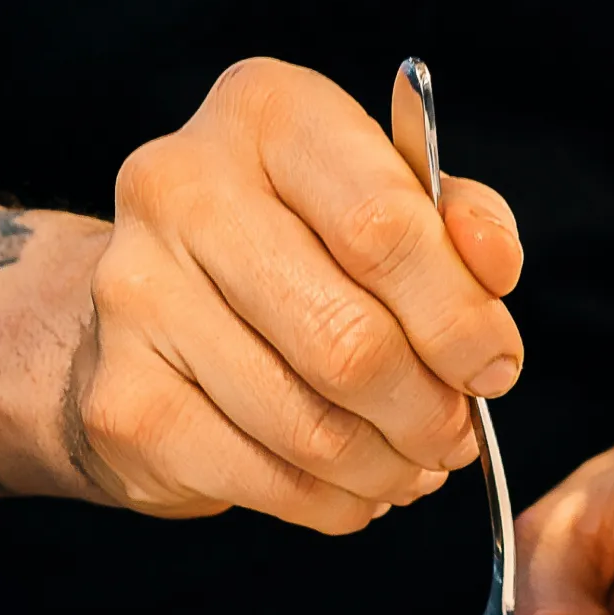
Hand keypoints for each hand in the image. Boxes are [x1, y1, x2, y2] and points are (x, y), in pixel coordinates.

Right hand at [68, 57, 524, 532]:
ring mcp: (135, 295)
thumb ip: (455, 221)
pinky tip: (350, 486)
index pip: (384, 226)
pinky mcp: (120, 399)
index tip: (493, 367)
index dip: (460, 317)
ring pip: (310, 424)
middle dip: (428, 408)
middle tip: (455, 434)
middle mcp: (180, 188)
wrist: (152, 308)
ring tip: (411, 464)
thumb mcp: (384, 198)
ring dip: (386, 465)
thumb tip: (492, 268)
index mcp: (265, 112)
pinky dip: (329, 501)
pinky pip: (260, 478)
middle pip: (348, 338)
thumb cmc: (293, 244)